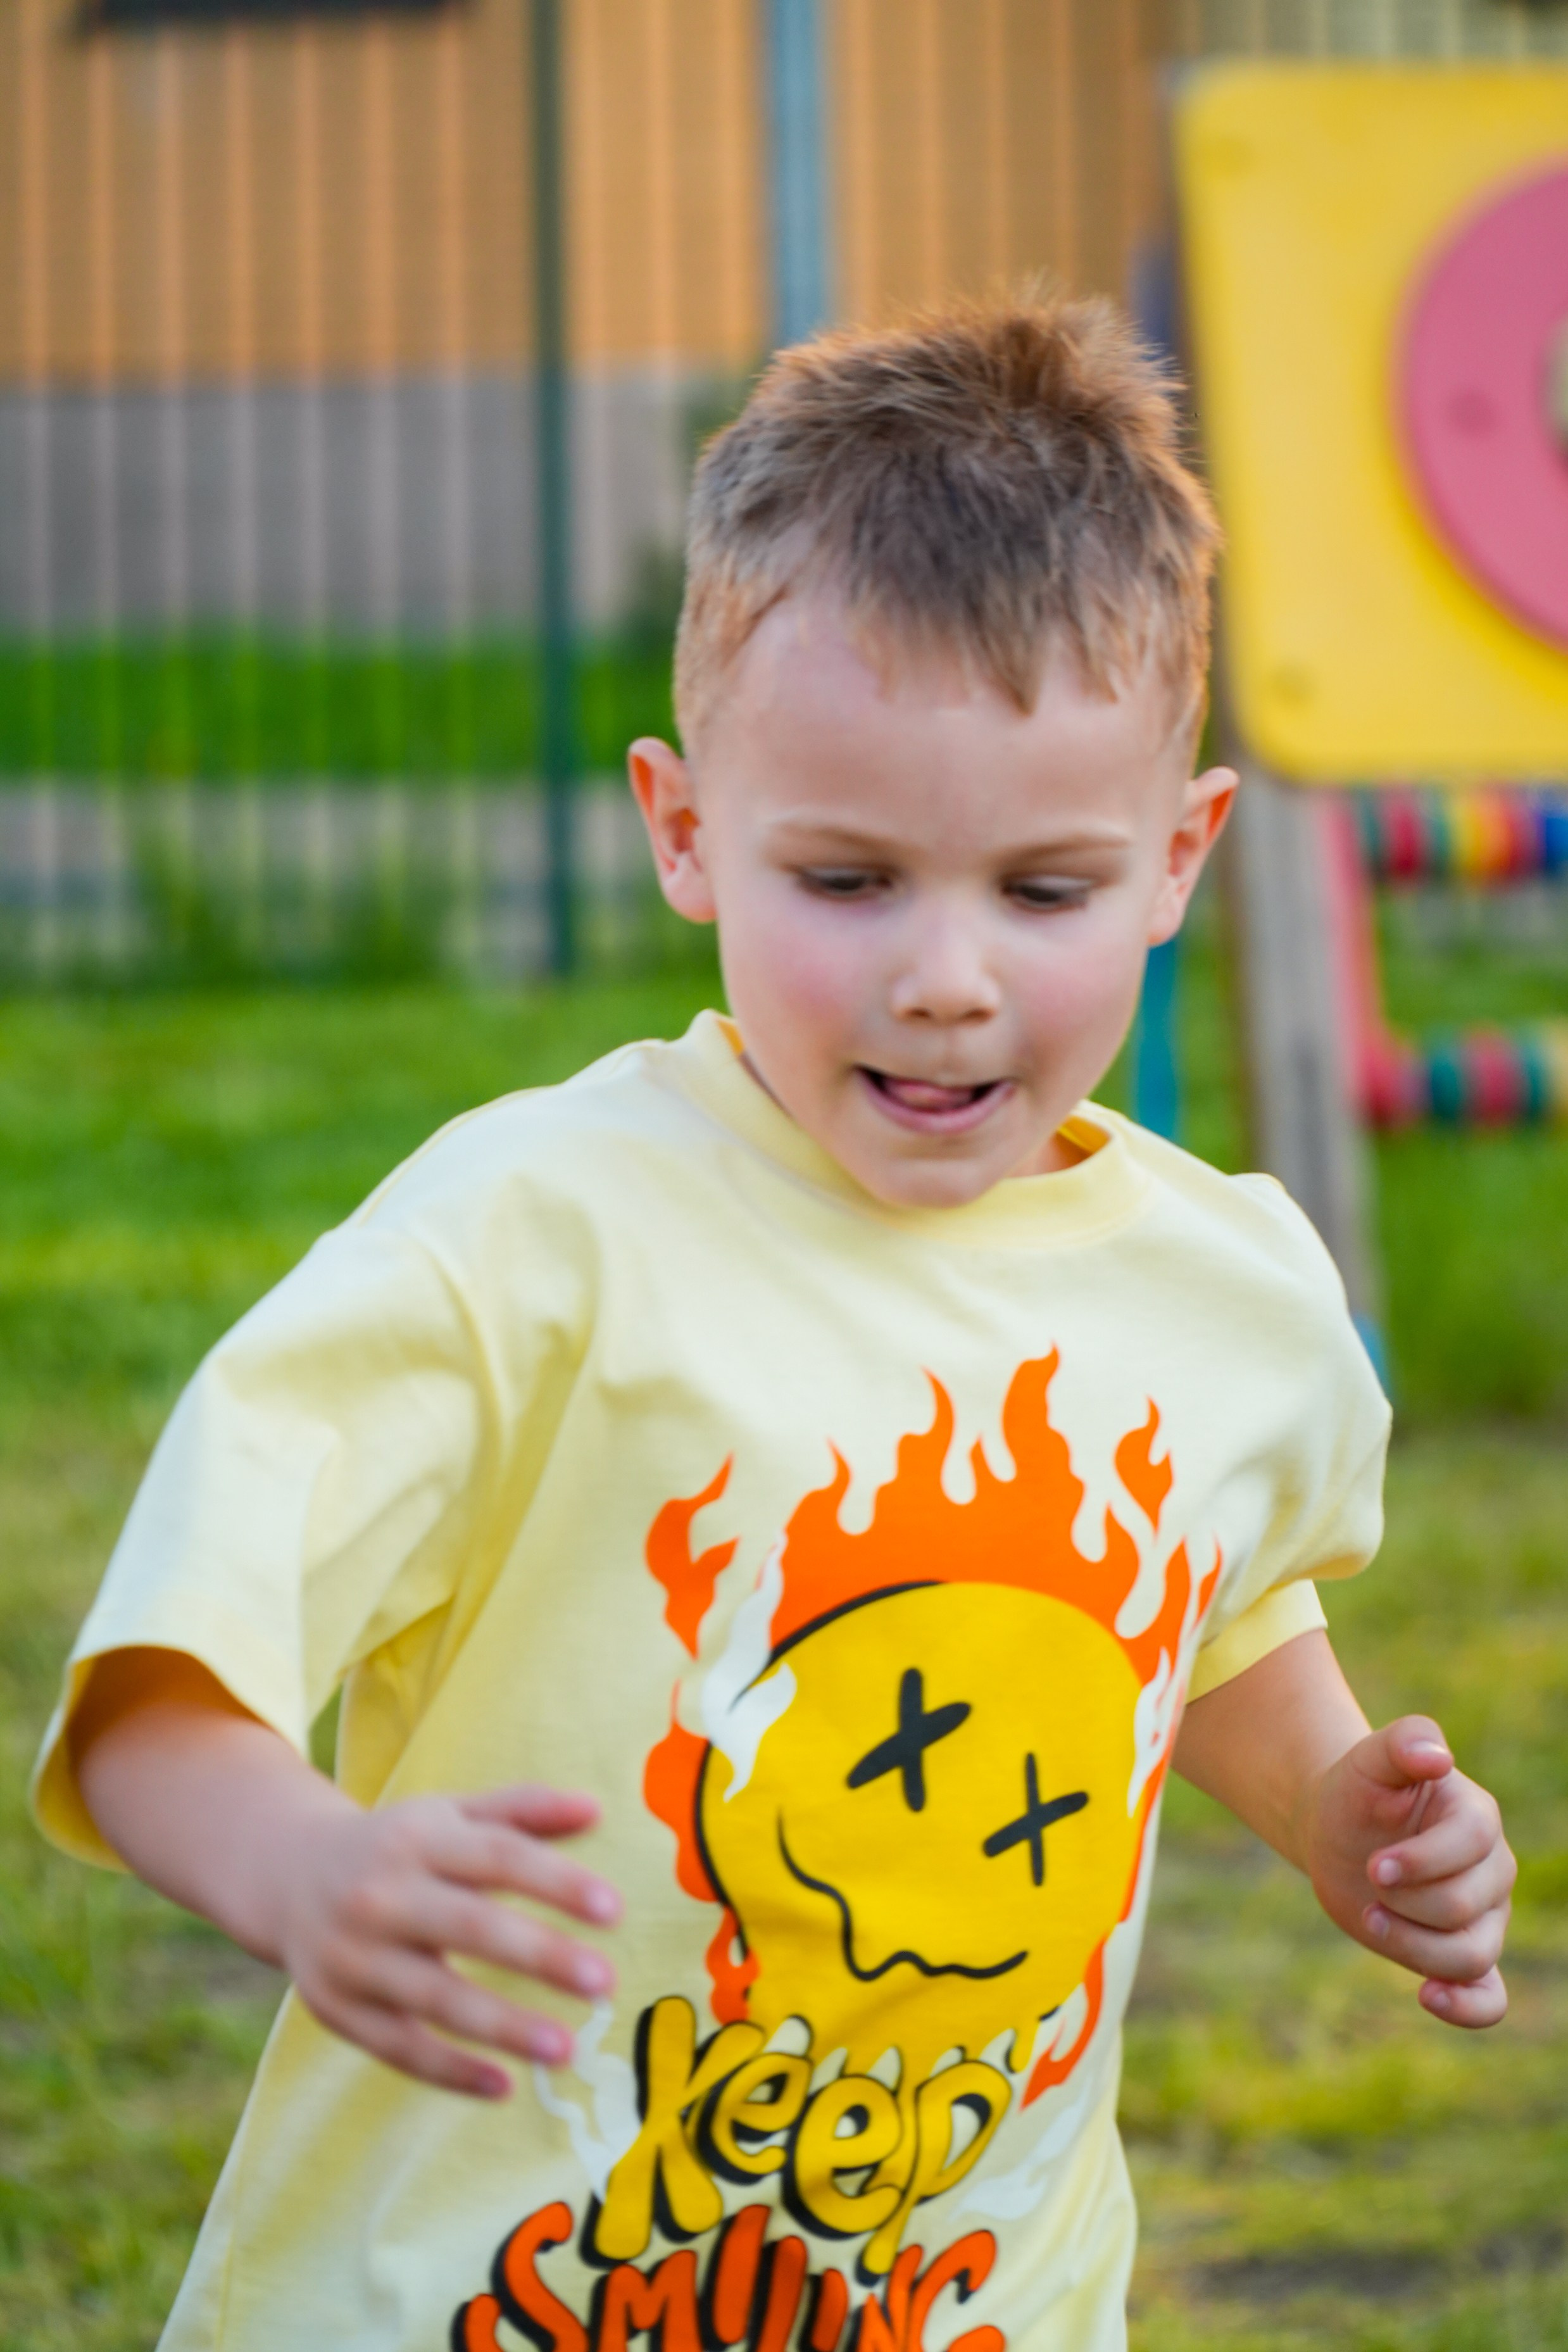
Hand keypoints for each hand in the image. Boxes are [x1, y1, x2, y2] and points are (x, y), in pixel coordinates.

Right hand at [274, 1781, 621, 2099]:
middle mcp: (382, 1894)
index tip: (614, 1911)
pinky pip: (399, 2048)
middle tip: (605, 1983)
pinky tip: (504, 2086)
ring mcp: (355, 1956)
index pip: (499, 1857)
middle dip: (540, 1955)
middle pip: (470, 1926)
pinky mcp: (336, 2010)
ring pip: (435, 1997)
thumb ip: (523, 1810)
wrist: (287, 1876)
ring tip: (567, 2048)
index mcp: (419, 1837)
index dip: (557, 1882)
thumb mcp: (451, 1815)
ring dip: (503, 2026)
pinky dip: (451, 2071)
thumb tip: (597, 1808)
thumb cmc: (399, 1846)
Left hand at [1303, 1716, 1514, 2028]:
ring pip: (1471, 1955)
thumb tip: (1438, 1756)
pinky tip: (1428, 1997)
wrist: (1338, 1831)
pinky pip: (1489, 1999)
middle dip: (1405, 1902)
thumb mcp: (1368, 1758)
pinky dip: (1468, 2008)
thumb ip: (1403, 1742)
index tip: (1374, 1865)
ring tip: (1372, 1918)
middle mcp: (1492, 1871)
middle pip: (1465, 1907)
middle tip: (1368, 1881)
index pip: (1471, 1847)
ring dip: (1413, 1948)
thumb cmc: (1357, 1791)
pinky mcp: (1462, 1956)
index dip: (1420, 1862)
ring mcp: (1484, 1918)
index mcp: (1478, 1818)